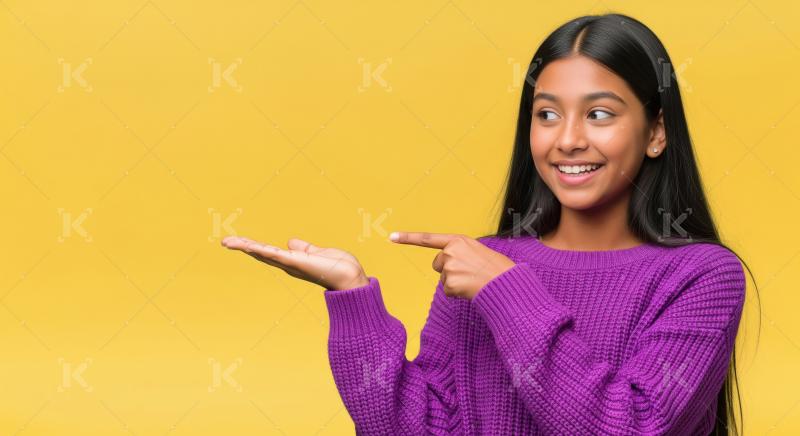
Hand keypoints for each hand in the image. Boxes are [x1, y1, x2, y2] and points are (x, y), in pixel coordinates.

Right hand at [221, 236, 368, 290]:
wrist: (350, 278)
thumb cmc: (340, 267)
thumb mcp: (319, 253)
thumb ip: (305, 248)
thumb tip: (291, 242)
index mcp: (294, 261)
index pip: (270, 252)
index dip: (254, 247)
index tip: (239, 241)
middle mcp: (288, 265)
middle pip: (261, 253)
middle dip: (243, 246)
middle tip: (225, 241)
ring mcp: (290, 264)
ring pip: (262, 253)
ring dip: (244, 246)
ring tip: (227, 241)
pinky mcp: (294, 262)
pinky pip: (273, 253)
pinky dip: (258, 249)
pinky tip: (246, 244)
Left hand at [390, 232, 515, 299]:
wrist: (507, 283)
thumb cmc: (497, 268)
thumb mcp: (479, 251)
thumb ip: (461, 253)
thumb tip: (448, 264)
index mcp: (458, 240)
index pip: (428, 239)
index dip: (408, 238)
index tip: (391, 237)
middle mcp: (451, 252)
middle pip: (438, 264)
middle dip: (449, 270)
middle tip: (469, 273)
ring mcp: (449, 268)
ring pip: (444, 279)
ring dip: (456, 283)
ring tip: (474, 281)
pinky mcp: (450, 284)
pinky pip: (448, 292)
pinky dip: (458, 294)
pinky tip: (471, 289)